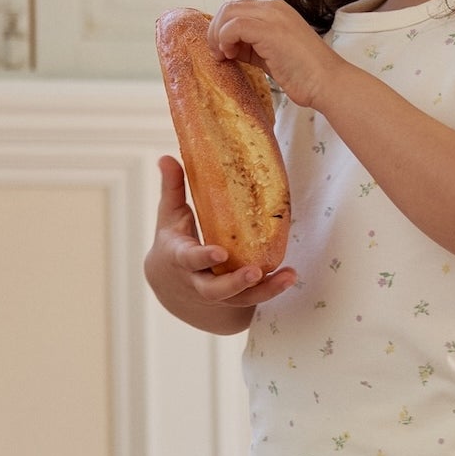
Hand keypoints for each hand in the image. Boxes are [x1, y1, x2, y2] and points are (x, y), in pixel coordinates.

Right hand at [143, 155, 296, 330]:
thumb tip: (165, 156)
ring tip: (288, 276)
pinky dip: (271, 290)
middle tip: (255, 272)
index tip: (221, 253)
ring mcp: (217, 294)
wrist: (171, 284)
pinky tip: (289, 277)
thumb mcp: (169, 216)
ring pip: (240, 298)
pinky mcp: (233, 299)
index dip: (204, 258)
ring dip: (265, 291)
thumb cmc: (173, 242)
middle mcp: (198, 281)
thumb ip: (172, 188)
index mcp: (179, 258)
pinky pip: (253, 299)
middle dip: (235, 283)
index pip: (190, 259)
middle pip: (215, 290)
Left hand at [211, 0, 336, 108]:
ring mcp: (272, 17)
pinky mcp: (269, 30)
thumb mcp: (272, 54)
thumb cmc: (304, 74)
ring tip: (224, 56)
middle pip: (230, 7)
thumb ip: (252, 46)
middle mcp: (273, 8)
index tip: (224, 50)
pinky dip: (224, 40)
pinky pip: (233, 26)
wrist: (326, 82)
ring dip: (217, 35)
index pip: (238, 8)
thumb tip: (229, 47)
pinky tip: (231, 55)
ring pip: (228, 13)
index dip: (224, 27)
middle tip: (219, 54)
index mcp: (276, 10)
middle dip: (216, 30)